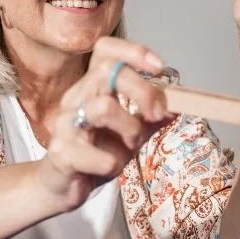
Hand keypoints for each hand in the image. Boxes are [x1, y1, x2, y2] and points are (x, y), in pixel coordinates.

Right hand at [37, 37, 173, 211]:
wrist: (62, 187)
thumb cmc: (95, 155)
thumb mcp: (130, 133)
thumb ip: (151, 118)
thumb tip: (178, 105)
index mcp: (91, 88)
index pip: (105, 51)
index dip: (134, 52)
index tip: (160, 69)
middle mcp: (75, 99)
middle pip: (108, 72)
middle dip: (143, 91)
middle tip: (157, 114)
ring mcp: (66, 125)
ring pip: (103, 108)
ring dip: (131, 129)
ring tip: (132, 145)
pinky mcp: (62, 155)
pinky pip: (98, 156)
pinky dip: (113, 165)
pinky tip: (109, 168)